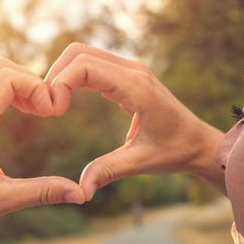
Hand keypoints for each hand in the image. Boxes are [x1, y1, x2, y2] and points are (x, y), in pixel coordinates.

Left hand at [0, 58, 86, 236]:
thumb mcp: (3, 201)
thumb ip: (42, 192)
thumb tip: (80, 194)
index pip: (7, 79)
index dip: (36, 87)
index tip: (51, 112)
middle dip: (30, 80)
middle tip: (46, 109)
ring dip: (17, 82)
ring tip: (36, 110)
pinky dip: (4, 89)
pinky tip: (20, 112)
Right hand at [45, 43, 224, 200]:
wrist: (197, 143)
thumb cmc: (174, 152)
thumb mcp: (141, 163)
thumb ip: (109, 171)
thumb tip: (80, 191)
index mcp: (137, 87)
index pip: (85, 66)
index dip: (60, 83)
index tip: (53, 112)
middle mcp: (133, 71)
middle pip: (79, 52)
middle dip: (55, 75)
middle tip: (46, 108)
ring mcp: (130, 70)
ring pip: (83, 55)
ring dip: (62, 74)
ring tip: (52, 106)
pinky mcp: (126, 76)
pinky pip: (92, 65)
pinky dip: (73, 77)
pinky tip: (64, 102)